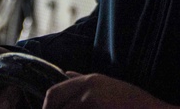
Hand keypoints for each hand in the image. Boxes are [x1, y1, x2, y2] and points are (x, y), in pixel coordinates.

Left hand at [42, 73, 179, 108]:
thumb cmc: (133, 103)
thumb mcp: (107, 86)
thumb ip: (83, 81)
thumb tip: (66, 73)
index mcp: (89, 80)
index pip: (53, 94)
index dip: (47, 108)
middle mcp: (88, 87)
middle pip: (55, 104)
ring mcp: (91, 99)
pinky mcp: (95, 106)